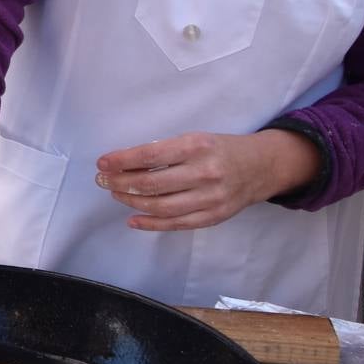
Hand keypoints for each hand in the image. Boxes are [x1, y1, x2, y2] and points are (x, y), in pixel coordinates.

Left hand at [96, 130, 321, 230]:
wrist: (261, 167)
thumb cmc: (219, 150)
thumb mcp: (194, 139)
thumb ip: (165, 151)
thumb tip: (124, 164)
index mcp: (197, 146)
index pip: (150, 155)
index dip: (122, 160)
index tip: (102, 163)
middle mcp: (204, 172)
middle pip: (151, 183)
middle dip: (120, 182)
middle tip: (103, 180)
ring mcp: (210, 198)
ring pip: (160, 206)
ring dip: (131, 202)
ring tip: (115, 194)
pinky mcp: (213, 216)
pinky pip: (175, 224)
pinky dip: (150, 223)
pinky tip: (132, 219)